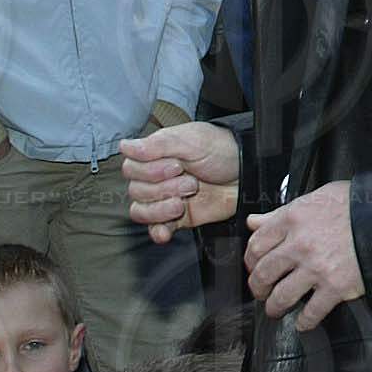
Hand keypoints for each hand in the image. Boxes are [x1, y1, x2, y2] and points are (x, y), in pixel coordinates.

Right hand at [121, 122, 239, 243]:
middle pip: (135, 191)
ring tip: (183, 202)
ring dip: (161, 209)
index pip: (131, 168)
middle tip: (191, 183)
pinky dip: (158, 232)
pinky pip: (155, 230)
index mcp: (156, 154)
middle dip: (163, 189)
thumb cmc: (221, 150)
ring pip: (141, 211)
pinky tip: (167, 231)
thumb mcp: (192, 140)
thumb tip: (124, 146)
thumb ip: (158, 144)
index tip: (177, 165)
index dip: (151, 171)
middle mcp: (156, 177)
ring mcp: (165, 198)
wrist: (246, 174)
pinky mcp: (176, 218)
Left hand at [246, 180, 364, 331]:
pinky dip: (304, 322)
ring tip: (276, 309)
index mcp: (294, 218)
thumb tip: (254, 221)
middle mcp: (301, 244)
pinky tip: (303, 321)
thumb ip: (282, 212)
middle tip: (261, 291)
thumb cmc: (355, 204)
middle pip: (263, 274)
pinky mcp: (335, 287)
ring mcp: (317, 267)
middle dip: (258, 287)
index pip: (256, 244)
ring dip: (274, 307)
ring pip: (280, 297)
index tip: (254, 266)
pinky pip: (311, 313)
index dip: (250, 260)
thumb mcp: (317, 198)